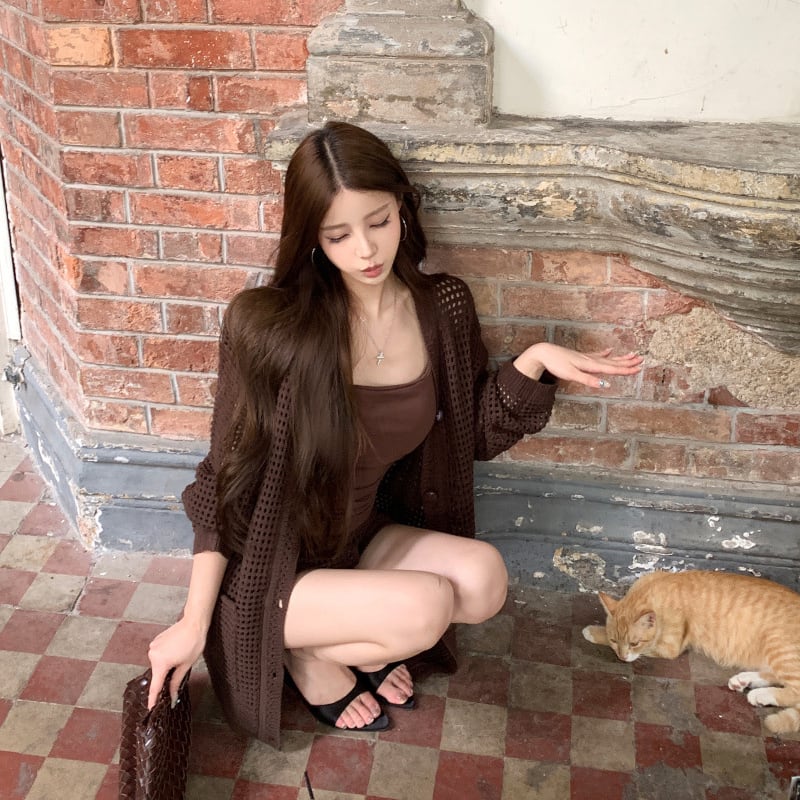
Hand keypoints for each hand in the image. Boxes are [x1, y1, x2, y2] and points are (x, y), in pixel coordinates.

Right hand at [147, 616, 206, 708]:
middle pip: (158, 673)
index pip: (155, 686)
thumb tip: (172, 696)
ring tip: (180, 655)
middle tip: (179, 669)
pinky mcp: (155, 641)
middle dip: (166, 676)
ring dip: (167, 665)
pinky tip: (176, 650)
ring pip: (159, 664)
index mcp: (161, 663)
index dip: (153, 699)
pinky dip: (165, 657)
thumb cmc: (193, 643)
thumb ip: (176, 682)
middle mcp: (153, 655)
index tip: (150, 708)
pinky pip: (159, 654)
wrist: (194, 623)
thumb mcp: (186, 665)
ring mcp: (153, 646)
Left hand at [514, 343, 642, 388]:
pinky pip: (597, 355)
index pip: (611, 369)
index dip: (625, 370)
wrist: (543, 353)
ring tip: (632, 354)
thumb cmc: (556, 364)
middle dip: (627, 362)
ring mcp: (586, 357)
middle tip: (642, 360)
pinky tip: (610, 350)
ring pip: (607, 358)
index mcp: (590, 365)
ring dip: (620, 357)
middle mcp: (591, 360)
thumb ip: (589, 380)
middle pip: (613, 362)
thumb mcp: (572, 375)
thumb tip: (606, 384)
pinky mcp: (580, 357)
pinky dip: (605, 353)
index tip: (639, 368)